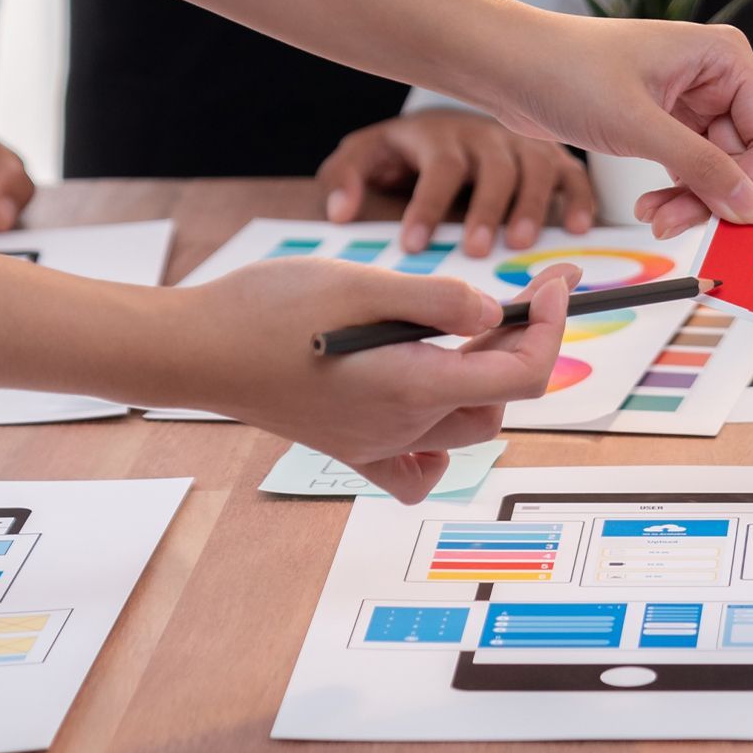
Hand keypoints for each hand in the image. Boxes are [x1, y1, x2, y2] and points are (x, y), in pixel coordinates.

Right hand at [185, 260, 574, 502]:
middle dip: (519, 345)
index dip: (552, 325)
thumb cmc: (265, 309)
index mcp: (414, 385)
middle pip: (500, 399)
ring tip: (460, 333)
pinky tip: (430, 410)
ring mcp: (379, 445)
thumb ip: (434, 298)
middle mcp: (404, 427)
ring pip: (467, 429)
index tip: (559, 284)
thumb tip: (493, 312)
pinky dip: (439, 448)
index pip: (522, 373)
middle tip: (507, 295)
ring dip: (482, 384)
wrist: (193, 350)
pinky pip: (418, 471)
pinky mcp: (353, 450)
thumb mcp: (359, 282)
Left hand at [317, 109, 592, 256]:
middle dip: (485, 209)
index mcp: (440, 136)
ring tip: (520, 244)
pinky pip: (574, 174)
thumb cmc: (411, 149)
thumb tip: (340, 211)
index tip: (412, 245)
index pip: (437, 168)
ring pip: (536, 169)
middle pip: (492, 168)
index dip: (426, 206)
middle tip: (475, 250)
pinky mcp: (554, 156)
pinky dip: (580, 199)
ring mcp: (523, 144)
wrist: (454, 111)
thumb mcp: (368, 152)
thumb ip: (345, 177)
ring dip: (532, 206)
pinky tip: (579, 229)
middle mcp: (486, 135)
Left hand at [492, 15, 752, 239]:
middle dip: (712, 196)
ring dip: (691, 202)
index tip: (723, 214)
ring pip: (718, 172)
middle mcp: (717, 78)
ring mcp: (693, 103)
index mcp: (725, 59)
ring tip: (652, 217)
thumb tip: (751, 208)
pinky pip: (692, 172)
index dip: (752, 182)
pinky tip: (647, 207)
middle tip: (669, 223)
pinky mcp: (668, 125)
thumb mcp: (639, 126)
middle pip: (745, 160)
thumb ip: (702, 168)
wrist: (509, 67)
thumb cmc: (567, 73)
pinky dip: (676, 196)